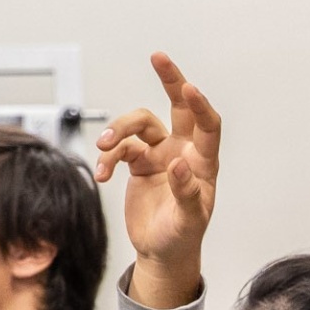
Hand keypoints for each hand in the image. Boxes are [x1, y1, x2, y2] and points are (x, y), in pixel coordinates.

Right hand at [95, 52, 220, 309]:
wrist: (161, 254)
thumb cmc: (182, 238)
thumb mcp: (188, 221)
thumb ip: (186, 193)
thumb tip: (178, 164)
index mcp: (203, 163)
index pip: (207, 125)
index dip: (200, 105)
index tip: (188, 87)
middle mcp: (182, 152)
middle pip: (178, 107)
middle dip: (170, 80)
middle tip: (158, 56)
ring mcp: (159, 156)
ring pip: (139, 126)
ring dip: (119, 131)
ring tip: (103, 148)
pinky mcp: (139, 164)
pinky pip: (120, 149)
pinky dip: (109, 159)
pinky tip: (103, 174)